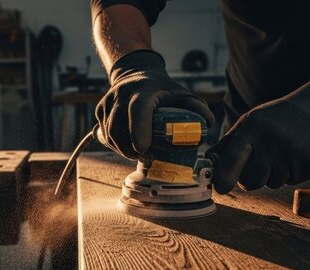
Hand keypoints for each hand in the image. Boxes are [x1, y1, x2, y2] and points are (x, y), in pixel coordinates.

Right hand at [95, 50, 213, 158]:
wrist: (135, 73)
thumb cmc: (161, 88)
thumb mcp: (181, 93)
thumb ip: (196, 107)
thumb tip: (208, 124)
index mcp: (144, 89)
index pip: (137, 110)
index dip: (138, 130)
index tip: (143, 149)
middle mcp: (122, 93)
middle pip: (118, 127)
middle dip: (128, 148)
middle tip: (141, 156)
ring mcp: (108, 101)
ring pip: (109, 133)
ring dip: (121, 148)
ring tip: (134, 152)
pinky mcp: (100, 109)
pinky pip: (104, 132)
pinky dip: (114, 143)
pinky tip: (126, 144)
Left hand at [207, 75, 309, 193]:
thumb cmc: (276, 119)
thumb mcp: (250, 122)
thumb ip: (228, 145)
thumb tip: (208, 164)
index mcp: (254, 130)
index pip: (233, 159)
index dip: (224, 177)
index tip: (220, 188)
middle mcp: (274, 143)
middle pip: (252, 181)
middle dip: (252, 178)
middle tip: (261, 161)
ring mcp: (296, 155)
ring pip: (274, 183)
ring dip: (275, 173)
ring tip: (284, 151)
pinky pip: (293, 181)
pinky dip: (293, 172)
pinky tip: (298, 154)